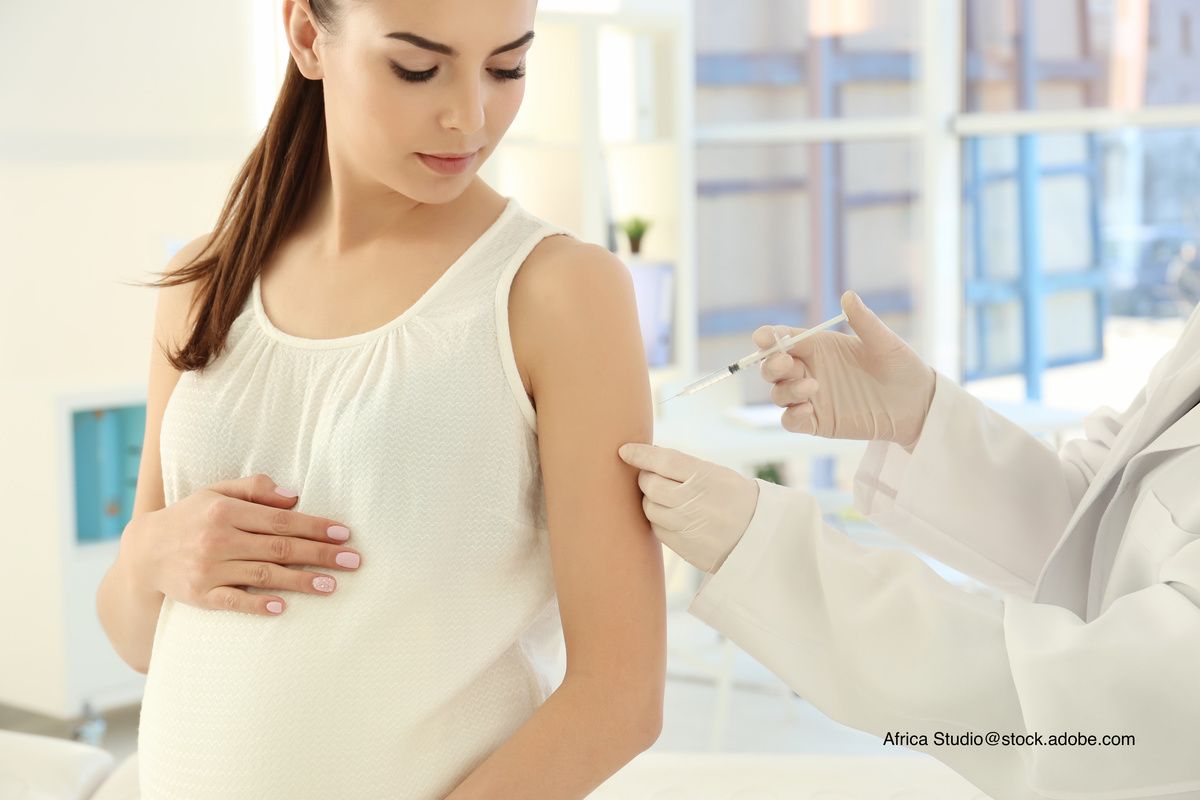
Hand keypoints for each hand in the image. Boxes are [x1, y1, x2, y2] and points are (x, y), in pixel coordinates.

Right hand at [123, 474, 362, 615]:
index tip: (344, 534)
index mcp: (226, 511)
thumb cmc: (192, 517)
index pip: (281, 520)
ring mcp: (209, 569)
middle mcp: (218, 539)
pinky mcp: (200, 595)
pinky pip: (233, 602)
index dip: (315, 527)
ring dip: (300, 581)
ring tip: (331, 585)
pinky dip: (257, 605)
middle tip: (352, 561)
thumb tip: (295, 496)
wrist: (145, 551)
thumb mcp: (217, 491)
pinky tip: (282, 608)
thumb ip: (255, 489)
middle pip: (279, 548)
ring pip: (263, 575)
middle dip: (320, 554)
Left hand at [617, 443, 758, 572]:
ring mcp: (687, 526)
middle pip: (650, 485)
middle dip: (645, 478)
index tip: (624, 450)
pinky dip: (658, 519)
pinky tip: (671, 515)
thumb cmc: (735, 498)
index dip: (640, 454)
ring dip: (651, 500)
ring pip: (649, 508)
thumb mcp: (717, 474)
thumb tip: (647, 455)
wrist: (759, 537)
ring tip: (665, 496)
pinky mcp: (683, 547)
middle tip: (652, 475)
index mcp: (705, 477)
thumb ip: (684, 466)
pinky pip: (656, 529)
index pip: (663, 461)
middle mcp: (693, 502)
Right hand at [754, 291, 936, 450]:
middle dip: (770, 364)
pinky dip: (790, 416)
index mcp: (819, 347)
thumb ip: (864, 321)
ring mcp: (811, 397)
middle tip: (785, 363)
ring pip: (778, 393)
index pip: (785, 339)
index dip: (770, 337)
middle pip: (772, 367)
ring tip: (812, 386)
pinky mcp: (817, 422)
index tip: (765, 337)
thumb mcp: (884, 342)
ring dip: (785, 389)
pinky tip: (806, 410)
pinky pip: (790, 420)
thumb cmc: (902, 367)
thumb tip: (848, 296)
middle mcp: (810, 370)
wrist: (917, 404)